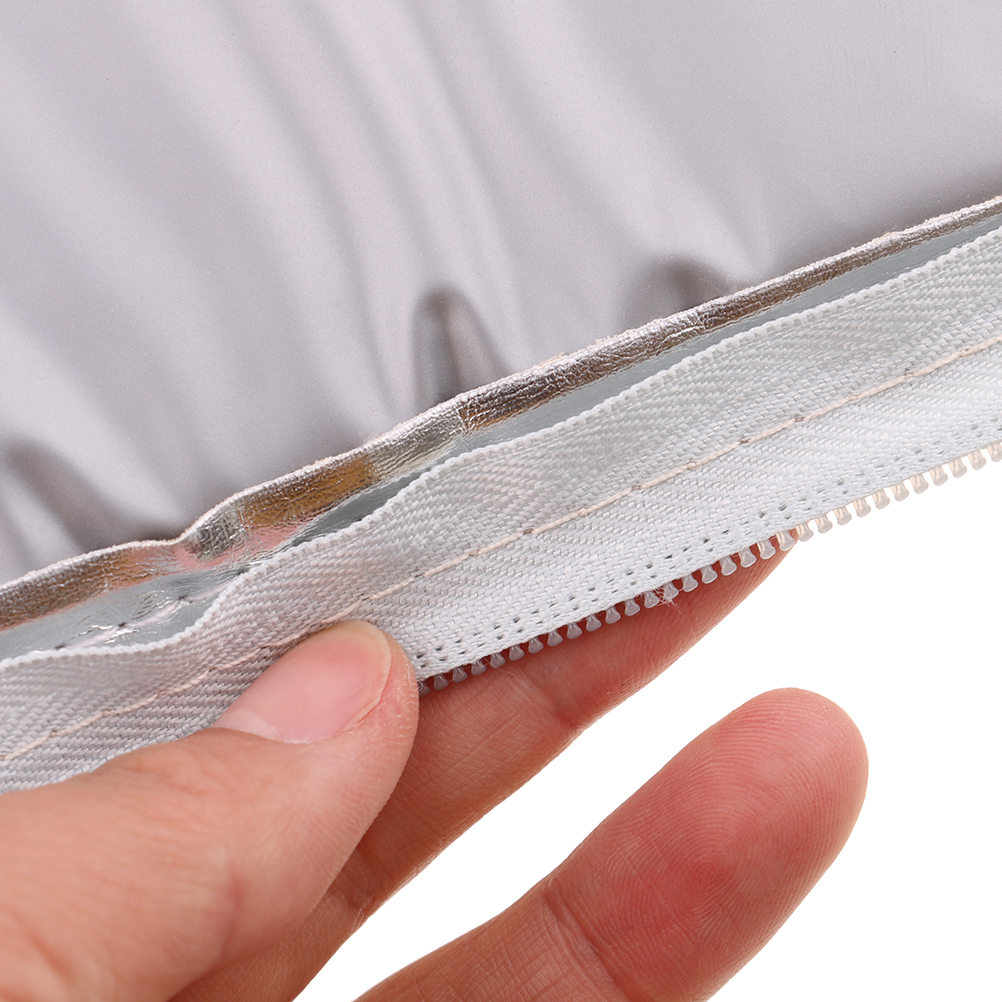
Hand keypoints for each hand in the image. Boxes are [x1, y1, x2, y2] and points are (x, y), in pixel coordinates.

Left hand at [0, 553, 866, 1000]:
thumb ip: (149, 828)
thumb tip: (348, 677)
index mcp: (70, 917)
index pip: (264, 739)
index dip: (400, 634)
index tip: (516, 541)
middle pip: (419, 821)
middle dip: (574, 693)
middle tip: (698, 583)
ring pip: (522, 972)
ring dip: (671, 863)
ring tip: (805, 754)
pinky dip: (653, 989)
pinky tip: (736, 907)